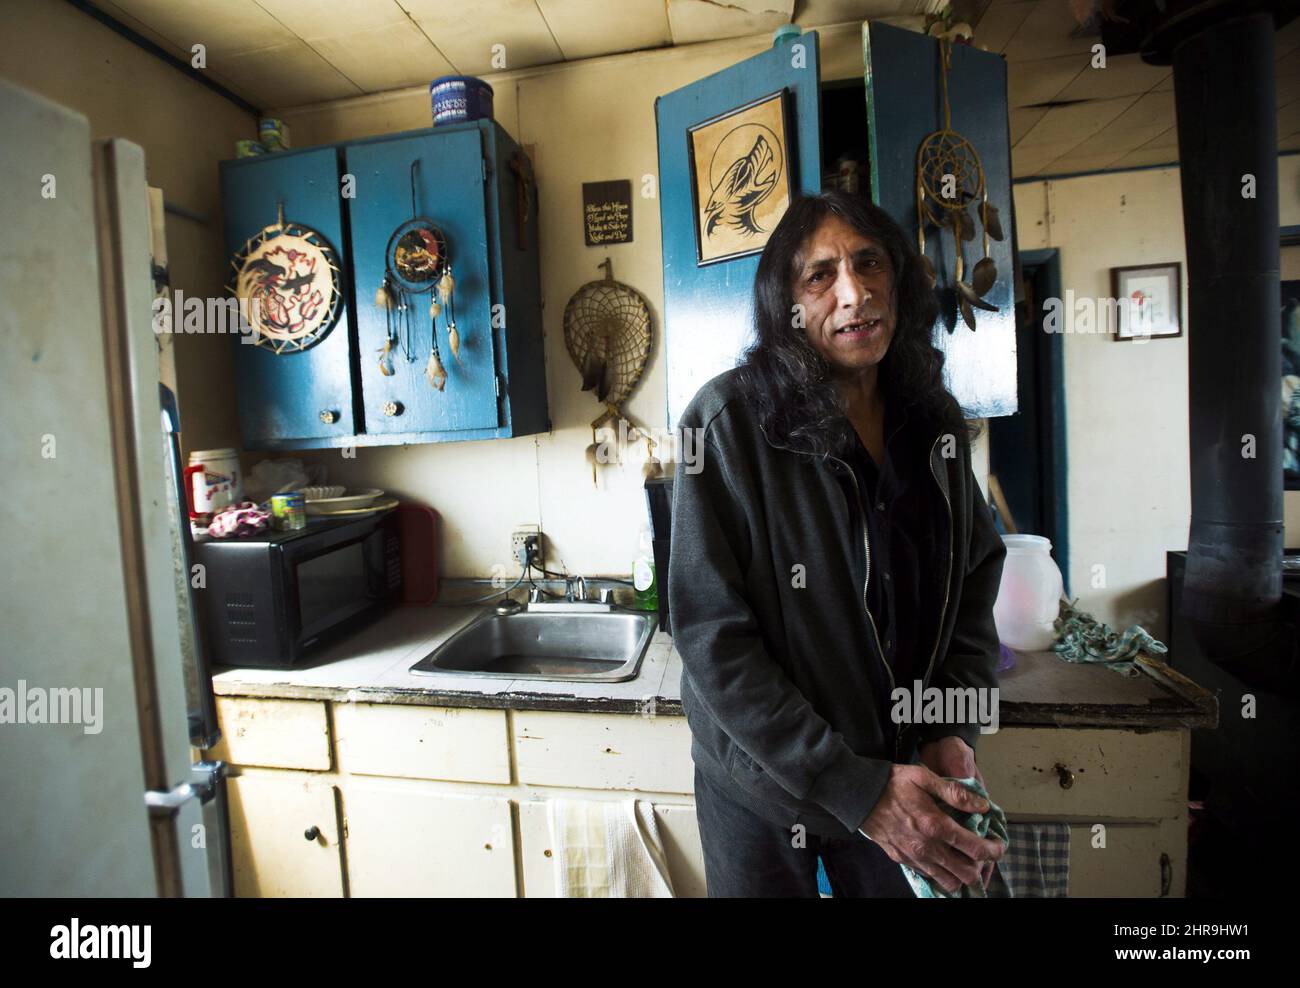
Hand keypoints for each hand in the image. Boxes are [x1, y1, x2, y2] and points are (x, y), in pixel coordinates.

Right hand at [859, 762, 1003, 894]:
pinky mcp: (901, 860)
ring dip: (960, 875)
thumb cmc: (893, 782)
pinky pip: (928, 876)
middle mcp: (926, 847)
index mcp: (935, 825)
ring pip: (948, 882)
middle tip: (981, 854)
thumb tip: (982, 805)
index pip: (975, 848)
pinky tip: (941, 858)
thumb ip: (955, 792)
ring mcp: (913, 857)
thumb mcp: (924, 777)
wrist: (858, 794)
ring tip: (963, 860)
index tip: (998, 846)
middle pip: (965, 873)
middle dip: (980, 867)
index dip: (993, 851)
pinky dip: (940, 873)